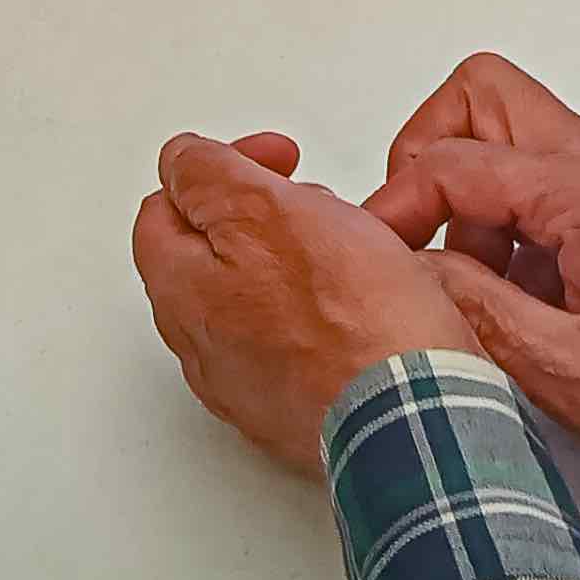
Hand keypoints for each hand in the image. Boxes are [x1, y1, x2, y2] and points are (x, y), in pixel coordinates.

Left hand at [131, 128, 478, 467]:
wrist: (414, 420)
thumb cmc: (349, 320)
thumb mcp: (265, 207)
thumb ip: (207, 174)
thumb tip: (178, 159)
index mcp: (180, 292)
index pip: (165, 209)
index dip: (224, 165)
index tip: (279, 160)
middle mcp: (202, 350)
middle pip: (211, 255)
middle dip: (260, 214)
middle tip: (316, 205)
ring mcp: (248, 388)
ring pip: (255, 301)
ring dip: (292, 263)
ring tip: (349, 254)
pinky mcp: (295, 414)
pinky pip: (292, 346)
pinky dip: (317, 315)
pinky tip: (360, 307)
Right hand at [363, 54, 579, 541]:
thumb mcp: (569, 376)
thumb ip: (476, 309)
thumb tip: (408, 267)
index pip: (457, 160)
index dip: (397, 204)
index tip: (375, 251)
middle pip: (483, 97)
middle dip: (429, 156)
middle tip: (415, 232)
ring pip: (513, 134)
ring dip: (472, 195)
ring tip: (476, 284)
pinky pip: (547, 181)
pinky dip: (512, 222)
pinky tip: (519, 299)